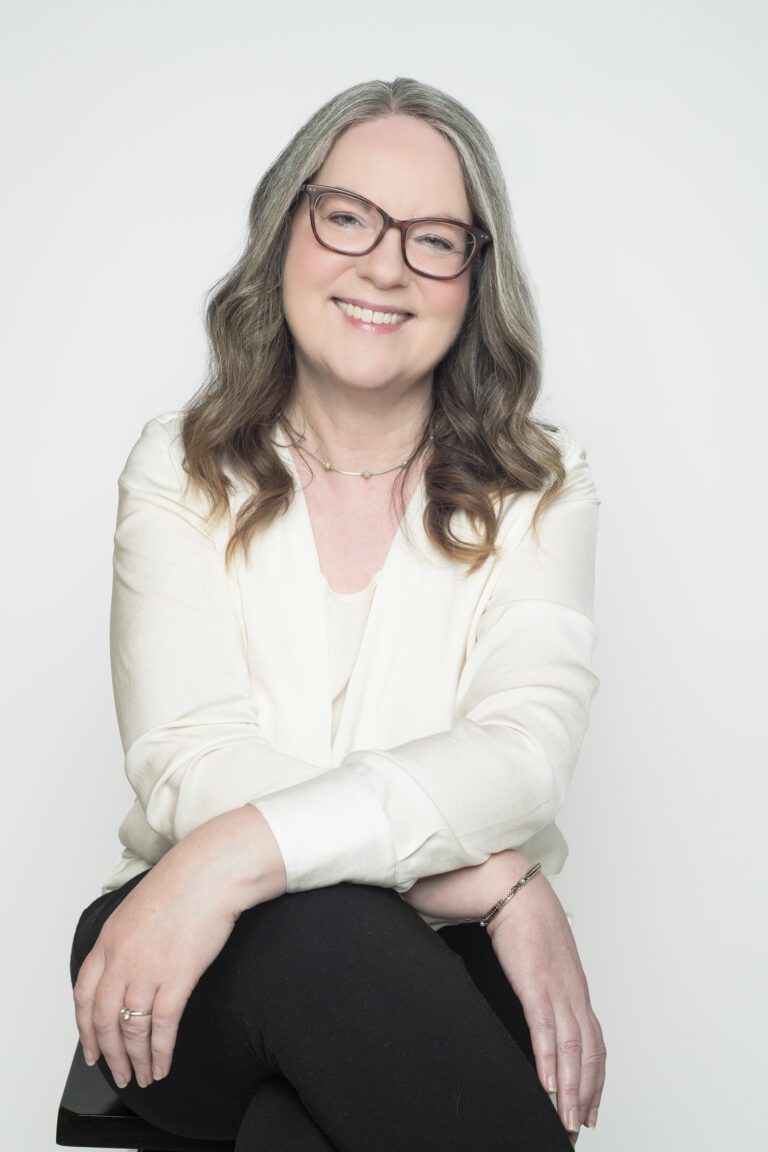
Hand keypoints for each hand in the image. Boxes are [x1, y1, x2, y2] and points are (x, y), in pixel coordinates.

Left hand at [73, 806, 285, 1089]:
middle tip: (118, 1073)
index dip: (85, 1028)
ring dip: (135, 1059)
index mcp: (108, 940)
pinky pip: (162, 1027)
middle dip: (109, 1054)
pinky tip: (163, 1065)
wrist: (211, 872)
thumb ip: (126, 938)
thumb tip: (129, 964)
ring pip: (131, 1029)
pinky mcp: (177, 978)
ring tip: (142, 1076)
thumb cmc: (184, 883)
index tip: (91, 1048)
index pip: (83, 995)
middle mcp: (121, 959)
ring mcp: (147, 970)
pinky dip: (160, 1052)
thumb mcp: (138, 907)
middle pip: (104, 1019)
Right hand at [484, 863, 605, 1142]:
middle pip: (588, 1053)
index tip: (590, 1107)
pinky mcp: (535, 981)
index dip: (594, 1078)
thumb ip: (533, 980)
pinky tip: (548, 1085)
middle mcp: (571, 990)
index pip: (593, 1042)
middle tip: (581, 1127)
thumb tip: (525, 998)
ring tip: (567, 1120)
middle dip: (586, 1095)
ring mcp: (555, 986)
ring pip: (571, 1048)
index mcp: (572, 986)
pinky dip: (549, 1060)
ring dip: (571, 1088)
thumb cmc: (519, 914)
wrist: (508, 884)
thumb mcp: (534, 957)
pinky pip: (545, 1028)